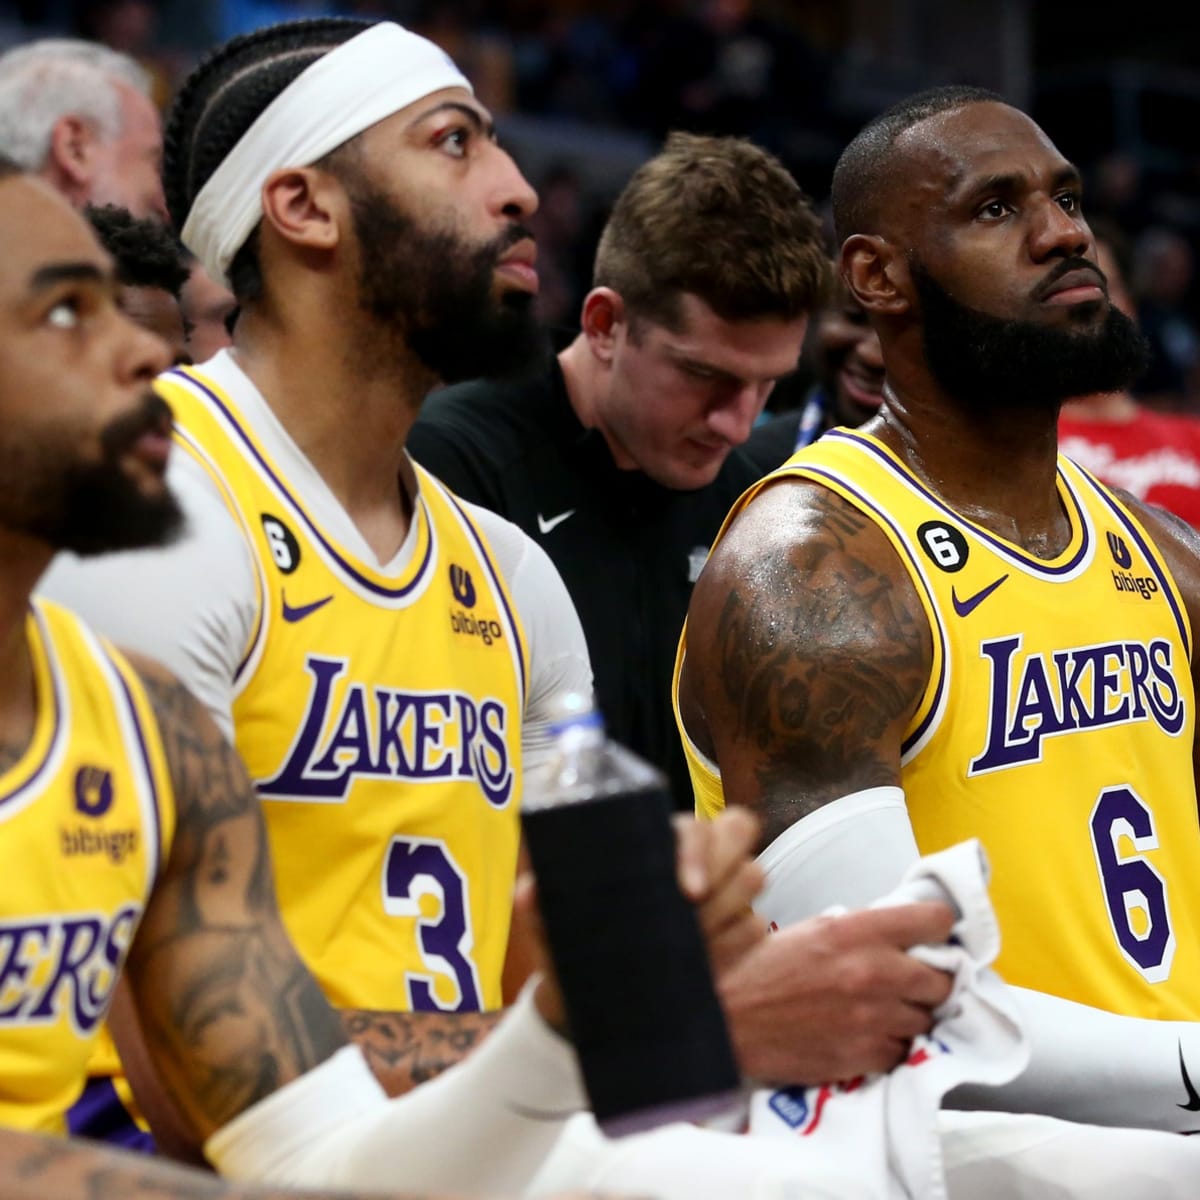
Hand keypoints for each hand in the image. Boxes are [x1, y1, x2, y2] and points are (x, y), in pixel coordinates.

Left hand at [521, 808, 766, 1032]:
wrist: (589, 1006)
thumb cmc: (573, 948)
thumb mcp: (551, 927)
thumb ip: (538, 906)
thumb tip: (529, 892)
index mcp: (656, 842)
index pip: (695, 823)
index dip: (698, 848)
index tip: (686, 890)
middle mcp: (697, 858)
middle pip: (739, 830)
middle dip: (723, 868)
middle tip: (694, 909)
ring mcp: (724, 892)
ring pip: (753, 877)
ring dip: (728, 910)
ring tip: (694, 944)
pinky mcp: (740, 932)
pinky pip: (757, 928)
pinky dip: (737, 946)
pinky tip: (711, 967)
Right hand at [719, 901, 955, 1084]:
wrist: (730, 1016)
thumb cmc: (763, 966)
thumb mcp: (813, 930)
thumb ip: (861, 932)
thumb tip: (898, 938)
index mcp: (859, 931)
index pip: (935, 921)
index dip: (939, 929)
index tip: (934, 937)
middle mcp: (875, 972)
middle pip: (943, 980)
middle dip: (930, 981)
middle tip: (910, 982)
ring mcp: (874, 1018)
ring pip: (926, 1018)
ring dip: (910, 1015)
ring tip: (883, 1011)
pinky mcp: (866, 1056)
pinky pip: (902, 1050)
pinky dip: (890, 1044)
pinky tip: (866, 1034)